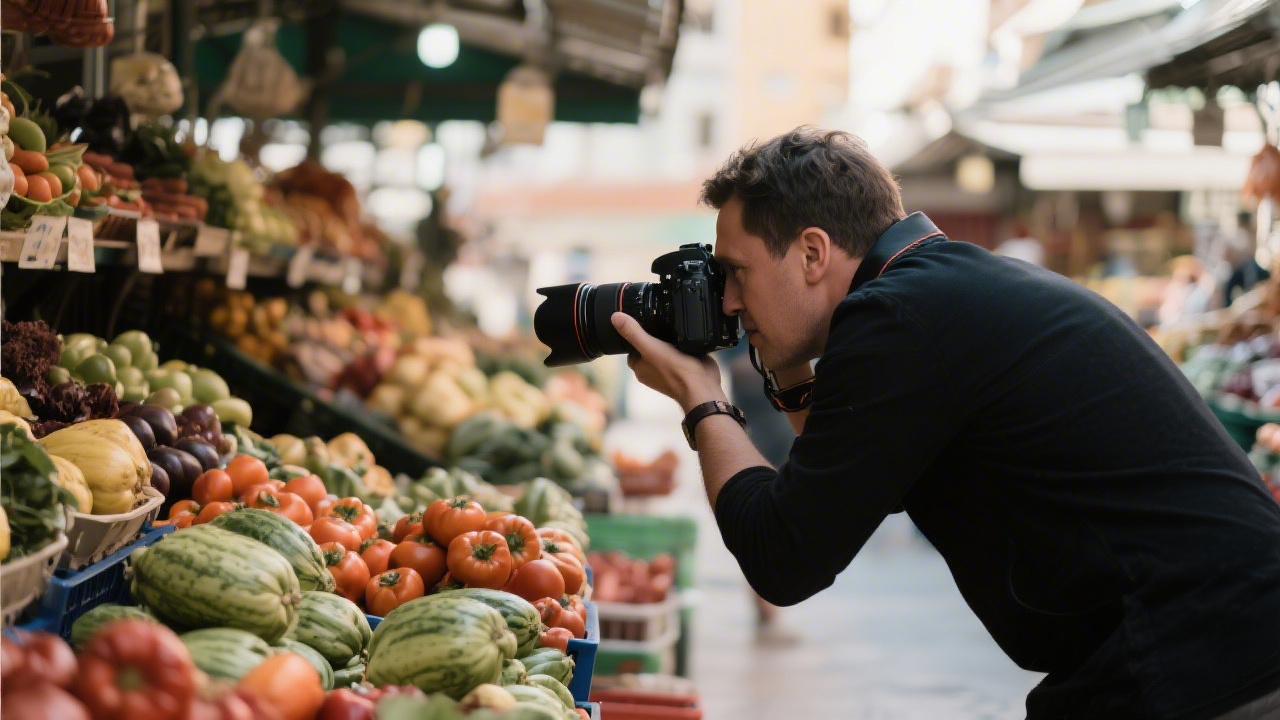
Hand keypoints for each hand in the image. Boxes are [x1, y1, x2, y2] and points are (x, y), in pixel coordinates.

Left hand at [611, 313, 725, 411]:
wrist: (703, 386)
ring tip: (673, 327)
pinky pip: (678, 350)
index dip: (635, 332)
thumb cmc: (675, 370)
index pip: (631, 345)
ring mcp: (668, 368)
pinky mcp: (683, 365)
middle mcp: (652, 369)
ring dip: (668, 338)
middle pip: (648, 345)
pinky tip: (685, 336)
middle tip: (660, 320)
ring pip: (663, 347)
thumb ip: (633, 333)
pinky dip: (681, 343)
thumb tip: (615, 317)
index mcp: (639, 366)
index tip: (641, 319)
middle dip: (653, 334)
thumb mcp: (650, 347)